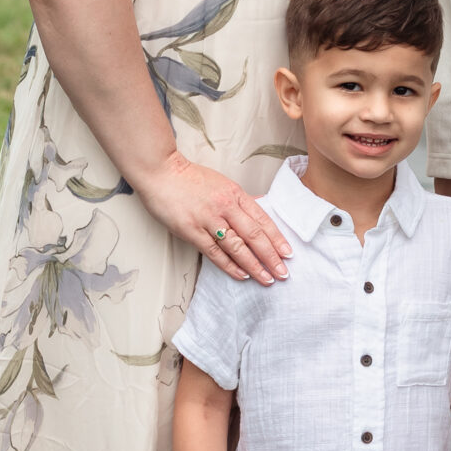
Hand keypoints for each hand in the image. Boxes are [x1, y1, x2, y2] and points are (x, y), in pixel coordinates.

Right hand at [137, 152, 290, 284]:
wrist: (161, 172)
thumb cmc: (189, 178)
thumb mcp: (221, 183)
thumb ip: (240, 199)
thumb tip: (260, 206)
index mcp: (235, 194)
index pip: (262, 219)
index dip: (277, 238)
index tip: (288, 253)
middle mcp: (225, 207)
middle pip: (254, 235)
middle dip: (271, 256)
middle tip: (283, 273)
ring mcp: (208, 219)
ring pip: (237, 247)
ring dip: (254, 265)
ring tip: (267, 279)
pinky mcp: (192, 231)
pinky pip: (215, 252)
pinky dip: (230, 265)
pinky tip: (242, 274)